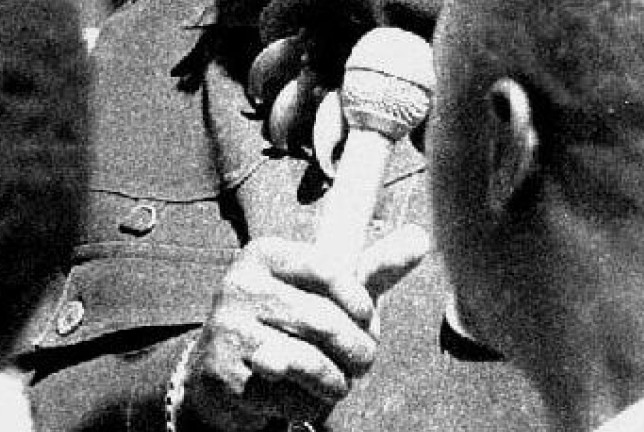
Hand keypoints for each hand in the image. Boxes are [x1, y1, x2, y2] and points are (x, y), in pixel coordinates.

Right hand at [178, 226, 428, 431]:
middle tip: (362, 364)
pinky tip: (304, 397)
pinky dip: (310, 405)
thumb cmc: (288, 324)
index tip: (366, 321)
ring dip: (337, 382)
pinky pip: (287, 396)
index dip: (361, 305)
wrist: (222, 370)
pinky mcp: (222, 375)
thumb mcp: (327, 292)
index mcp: (266, 254)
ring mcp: (227, 331)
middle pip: (324, 321)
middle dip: (357, 351)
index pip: (332, 271)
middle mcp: (240, 285)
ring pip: (308, 361)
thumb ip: (372, 268)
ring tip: (339, 383)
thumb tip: (421, 237)